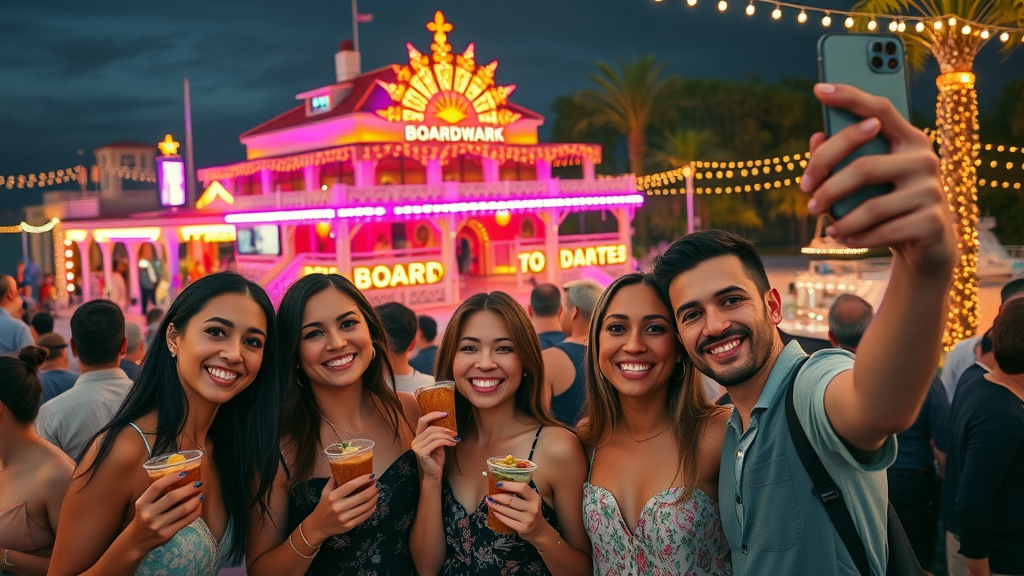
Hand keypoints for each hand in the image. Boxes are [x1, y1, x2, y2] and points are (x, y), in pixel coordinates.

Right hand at [125, 471, 202, 552]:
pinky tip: (198, 507)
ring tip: (201, 494)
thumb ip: (157, 494)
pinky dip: (195, 512)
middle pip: (172, 497)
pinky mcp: (166, 534)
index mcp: (142, 503)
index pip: (157, 486)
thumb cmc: (144, 518)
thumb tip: (181, 478)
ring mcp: (157, 525)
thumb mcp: (144, 505)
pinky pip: (185, 521)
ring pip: (182, 510)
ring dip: (195, 500)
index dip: (172, 477)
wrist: (136, 542)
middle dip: (188, 488)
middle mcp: (148, 514)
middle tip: (198, 483)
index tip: (185, 472)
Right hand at [306, 474, 378, 543]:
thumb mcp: (325, 492)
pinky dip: (371, 509)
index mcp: (333, 497)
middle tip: (376, 484)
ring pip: (365, 507)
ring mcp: (344, 518)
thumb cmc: (323, 507)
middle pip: (361, 496)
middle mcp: (338, 507)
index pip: (351, 486)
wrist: (318, 526)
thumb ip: (333, 480)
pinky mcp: (349, 526)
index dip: (363, 480)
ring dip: (374, 498)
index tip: (371, 476)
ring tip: (377, 492)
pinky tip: (374, 503)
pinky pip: (364, 516)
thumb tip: (342, 468)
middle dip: (372, 489)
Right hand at [411, 411, 456, 482]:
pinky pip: (435, 443)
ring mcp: (417, 447)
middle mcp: (415, 440)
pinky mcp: (421, 453)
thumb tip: (448, 425)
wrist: (433, 474)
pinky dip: (445, 441)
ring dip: (446, 436)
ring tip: (454, 439)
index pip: (422, 420)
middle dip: (444, 429)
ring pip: (433, 435)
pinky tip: (452, 443)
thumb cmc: (436, 459)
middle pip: (430, 428)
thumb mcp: (438, 443)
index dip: (433, 415)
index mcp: (418, 436)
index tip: (445, 413)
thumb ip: (438, 434)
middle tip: (454, 432)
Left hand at [486, 481, 551, 544]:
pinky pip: (507, 521)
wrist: (538, 530)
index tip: (498, 483)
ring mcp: (528, 519)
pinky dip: (499, 516)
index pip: (522, 487)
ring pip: (508, 511)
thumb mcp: (530, 500)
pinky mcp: (523, 528)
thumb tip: (501, 485)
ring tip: (490, 502)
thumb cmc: (530, 511)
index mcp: (535, 497)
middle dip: (499, 497)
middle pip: (512, 500)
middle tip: (491, 495)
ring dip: (496, 506)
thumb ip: (520, 492)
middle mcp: (533, 508)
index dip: (509, 485)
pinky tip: (495, 512)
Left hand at [802, 83, 954, 276]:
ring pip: (871, 206)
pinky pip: (884, 230)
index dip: (850, 97)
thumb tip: (816, 138)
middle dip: (828, 187)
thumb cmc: (889, 201)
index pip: (879, 109)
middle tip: (809, 201)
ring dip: (842, 221)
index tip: (819, 89)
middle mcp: (924, 158)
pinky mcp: (932, 221)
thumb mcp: (868, 179)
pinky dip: (858, 237)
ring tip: (829, 227)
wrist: (928, 242)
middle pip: (863, 166)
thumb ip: (842, 158)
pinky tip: (847, 239)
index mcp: (908, 139)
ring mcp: (932, 189)